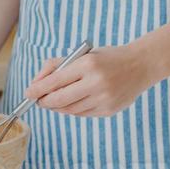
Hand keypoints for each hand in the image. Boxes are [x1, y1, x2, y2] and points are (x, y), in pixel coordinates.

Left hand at [24, 44, 158, 117]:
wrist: (141, 65)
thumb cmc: (106, 58)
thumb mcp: (82, 54)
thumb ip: (57, 65)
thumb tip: (35, 84)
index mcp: (88, 64)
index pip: (54, 82)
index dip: (37, 90)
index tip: (28, 93)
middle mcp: (96, 83)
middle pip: (59, 100)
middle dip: (44, 101)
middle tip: (38, 100)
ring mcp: (104, 99)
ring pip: (69, 110)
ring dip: (57, 107)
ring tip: (54, 100)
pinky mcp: (109, 110)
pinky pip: (82, 114)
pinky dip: (72, 109)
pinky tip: (72, 102)